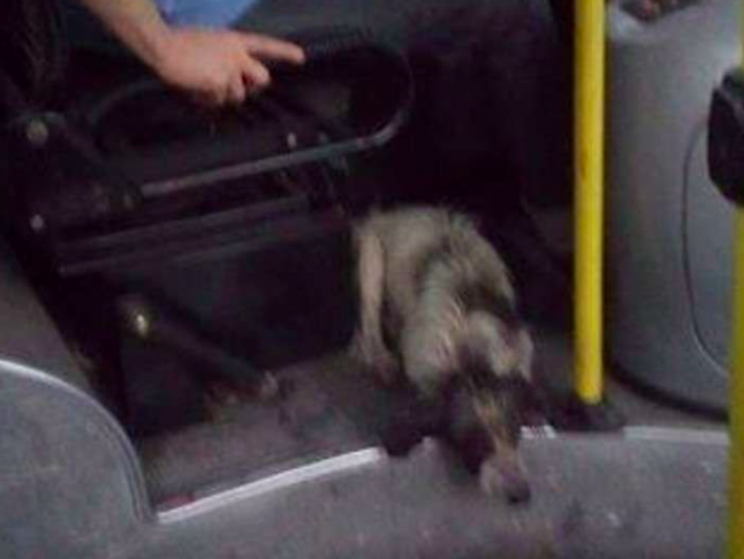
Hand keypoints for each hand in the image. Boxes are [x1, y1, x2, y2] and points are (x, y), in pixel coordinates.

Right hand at [152, 28, 304, 105]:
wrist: (163, 45)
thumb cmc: (179, 43)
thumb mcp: (208, 43)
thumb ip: (225, 58)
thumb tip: (227, 81)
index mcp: (235, 40)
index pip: (265, 45)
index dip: (284, 52)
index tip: (301, 57)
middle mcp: (237, 55)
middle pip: (262, 79)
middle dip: (253, 88)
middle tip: (236, 88)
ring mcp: (230, 70)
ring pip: (237, 96)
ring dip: (221, 96)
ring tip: (201, 83)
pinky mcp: (220, 83)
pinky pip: (218, 101)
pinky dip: (206, 100)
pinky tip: (194, 88)